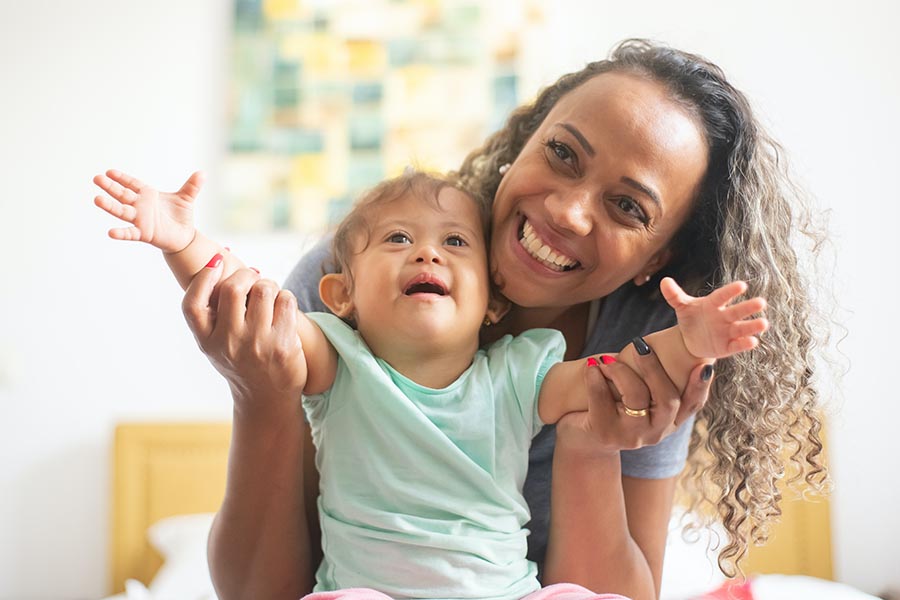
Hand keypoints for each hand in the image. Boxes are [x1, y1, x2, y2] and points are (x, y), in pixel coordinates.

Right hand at [93, 169, 202, 252]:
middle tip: (97, 178)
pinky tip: (110, 232)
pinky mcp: (144, 233)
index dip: (122, 178)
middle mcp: (140, 206)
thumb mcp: (186, 198)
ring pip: (122, 211)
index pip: (132, 184)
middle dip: (110, 187)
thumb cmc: (180, 215)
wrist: (185, 236)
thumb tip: (203, 173)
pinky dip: (121, 233)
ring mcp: (140, 219)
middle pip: (122, 195)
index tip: (109, 172)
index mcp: (148, 195)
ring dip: (110, 206)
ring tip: (96, 199)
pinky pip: (130, 233)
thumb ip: (192, 186)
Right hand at [182, 256, 307, 418]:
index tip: (216, 263)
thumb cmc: (241, 362)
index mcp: (207, 341)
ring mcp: (257, 344)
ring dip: (269, 285)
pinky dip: (285, 297)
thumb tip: (220, 259)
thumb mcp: (216, 343)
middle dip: (246, 276)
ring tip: (269, 296)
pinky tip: (282, 308)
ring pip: (264, 290)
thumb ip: (214, 312)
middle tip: (252, 281)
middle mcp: (229, 343)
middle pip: (232, 290)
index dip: (202, 279)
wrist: (266, 398)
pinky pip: (286, 301)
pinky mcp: (283, 345)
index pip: (192, 306)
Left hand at [555, 348, 712, 454]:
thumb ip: (653, 381)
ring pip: (636, 398)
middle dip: (654, 369)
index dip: (700, 386)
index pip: (693, 405)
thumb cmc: (615, 409)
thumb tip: (658, 343)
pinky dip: (596, 379)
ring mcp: (632, 436)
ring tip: (607, 359)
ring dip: (621, 371)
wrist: (583, 441)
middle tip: (641, 345)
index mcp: (670, 422)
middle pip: (668, 401)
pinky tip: (592, 367)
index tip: (704, 365)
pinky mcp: (606, 434)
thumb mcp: (639, 399)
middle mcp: (655, 432)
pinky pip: (603, 401)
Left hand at [660, 277, 767, 358]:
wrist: (691, 339)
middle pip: (737, 311)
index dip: (730, 291)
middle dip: (748, 307)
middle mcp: (724, 316)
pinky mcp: (728, 346)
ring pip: (742, 328)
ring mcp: (728, 332)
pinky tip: (753, 341)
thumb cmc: (692, 318)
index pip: (722, 296)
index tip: (742, 285)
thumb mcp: (682, 306)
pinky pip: (737, 345)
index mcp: (713, 304)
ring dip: (752, 326)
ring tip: (764, 323)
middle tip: (761, 302)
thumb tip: (664, 281)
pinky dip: (744, 344)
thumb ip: (674, 295)